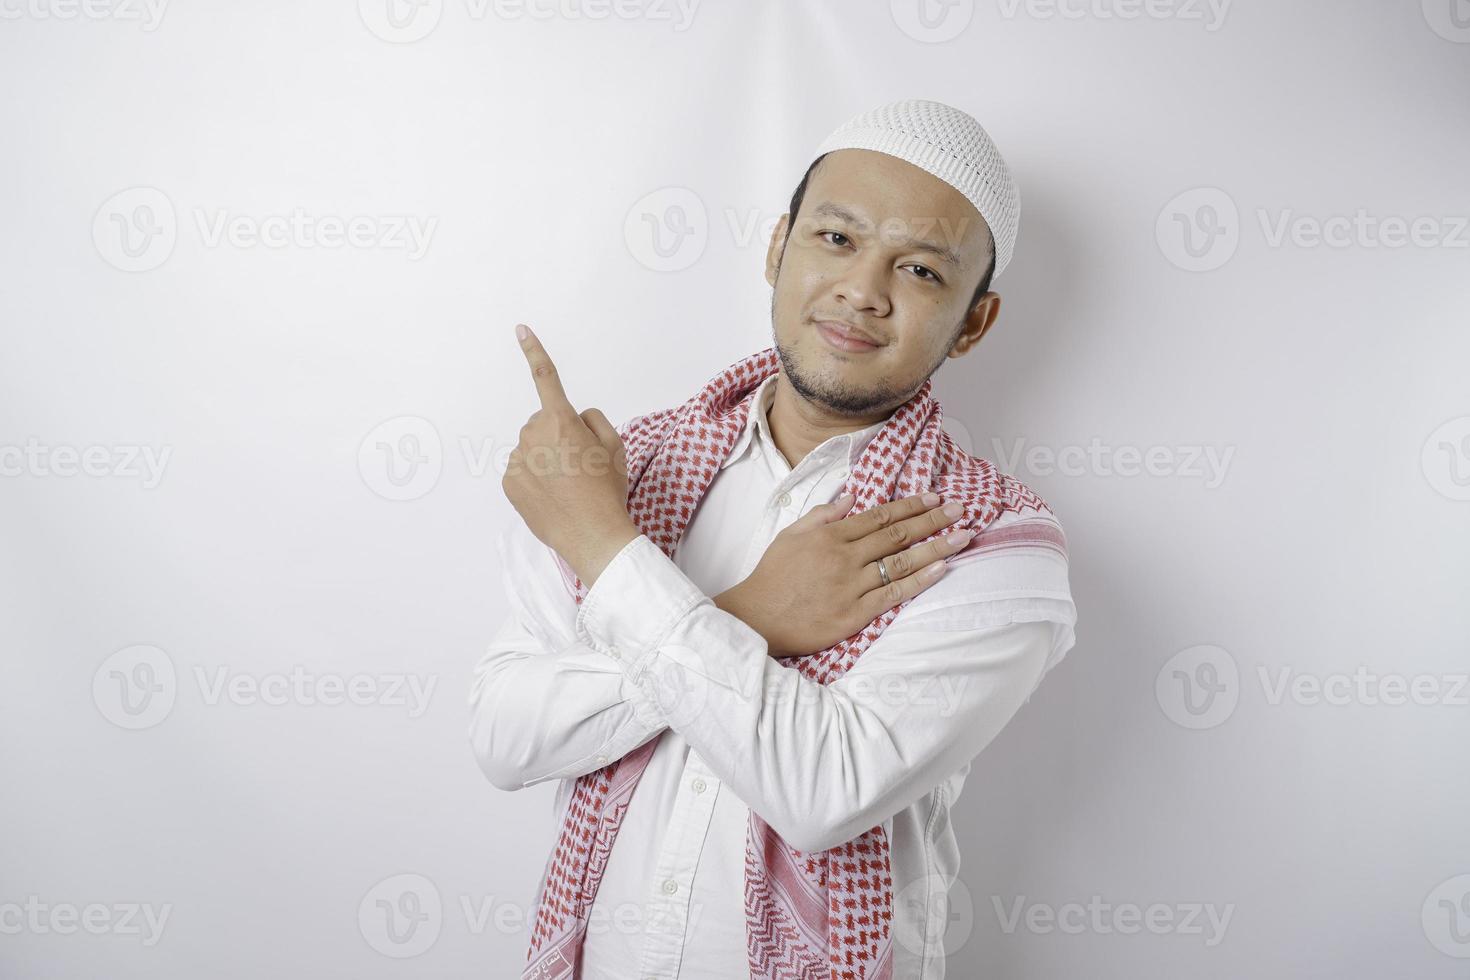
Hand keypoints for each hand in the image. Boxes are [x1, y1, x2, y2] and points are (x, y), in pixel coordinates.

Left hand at [501, 324, 638, 585]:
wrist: (593, 535)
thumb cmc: (607, 490)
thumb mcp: (616, 447)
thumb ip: (593, 420)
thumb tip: (575, 418)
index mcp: (561, 421)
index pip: (546, 377)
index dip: (533, 351)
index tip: (520, 328)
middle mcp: (533, 435)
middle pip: (542, 423)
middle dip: (557, 435)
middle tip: (580, 465)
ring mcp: (518, 460)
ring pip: (531, 448)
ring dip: (545, 459)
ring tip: (568, 486)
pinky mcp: (509, 482)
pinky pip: (521, 471)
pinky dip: (534, 479)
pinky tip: (552, 496)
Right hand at [717, 493, 974, 657]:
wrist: (756, 617)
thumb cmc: (772, 576)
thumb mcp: (791, 534)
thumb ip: (822, 514)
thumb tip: (852, 497)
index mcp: (830, 535)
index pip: (879, 516)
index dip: (910, 505)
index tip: (933, 496)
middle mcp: (845, 557)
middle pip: (897, 534)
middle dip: (932, 519)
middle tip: (960, 508)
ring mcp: (852, 586)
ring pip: (901, 562)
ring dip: (936, 546)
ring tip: (962, 536)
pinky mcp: (855, 613)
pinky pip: (894, 594)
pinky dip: (919, 580)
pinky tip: (941, 568)